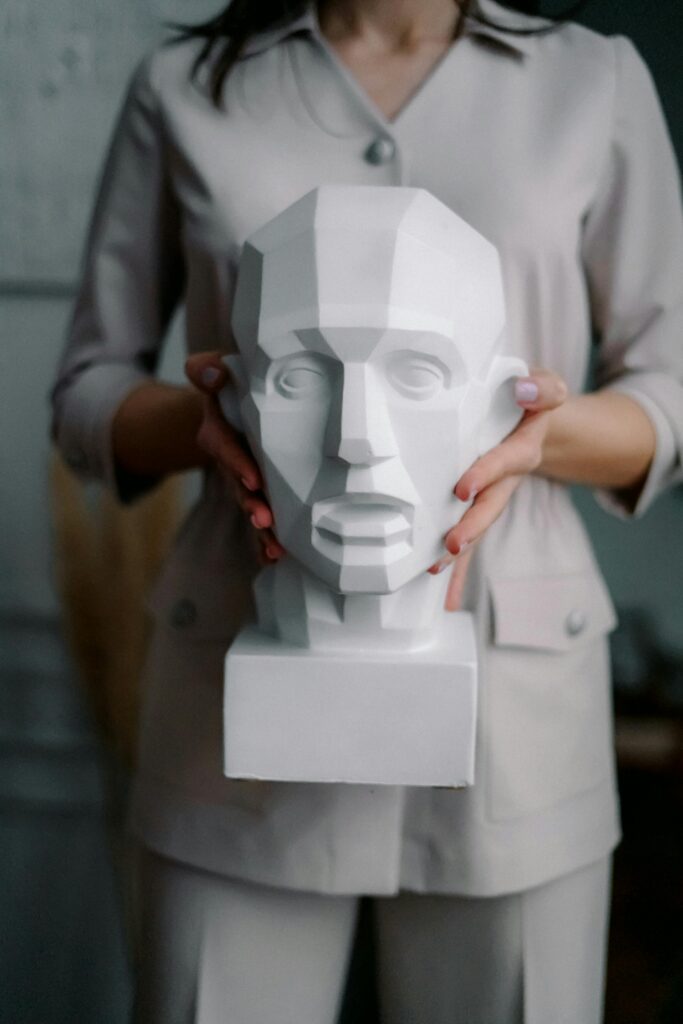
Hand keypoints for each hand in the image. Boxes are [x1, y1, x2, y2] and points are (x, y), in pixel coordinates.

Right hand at [185, 351, 284, 564]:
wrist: (231, 403)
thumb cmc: (227, 384)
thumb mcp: (214, 372)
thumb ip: (206, 369)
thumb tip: (211, 373)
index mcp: (218, 432)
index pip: (226, 448)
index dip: (238, 464)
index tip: (253, 480)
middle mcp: (229, 459)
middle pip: (238, 486)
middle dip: (250, 505)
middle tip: (264, 521)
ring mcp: (242, 477)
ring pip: (250, 505)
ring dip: (261, 528)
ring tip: (274, 549)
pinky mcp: (256, 488)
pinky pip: (260, 513)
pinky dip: (265, 537)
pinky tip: (275, 557)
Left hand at [428, 369, 567, 610]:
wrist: (535, 422)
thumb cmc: (533, 401)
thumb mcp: (547, 388)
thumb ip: (543, 388)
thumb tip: (525, 390)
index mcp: (521, 449)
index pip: (503, 462)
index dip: (486, 472)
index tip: (463, 488)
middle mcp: (507, 479)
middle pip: (490, 507)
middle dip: (472, 527)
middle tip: (451, 546)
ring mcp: (493, 496)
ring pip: (476, 528)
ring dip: (458, 554)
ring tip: (435, 575)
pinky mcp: (480, 505)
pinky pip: (470, 539)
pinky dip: (457, 569)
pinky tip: (444, 597)